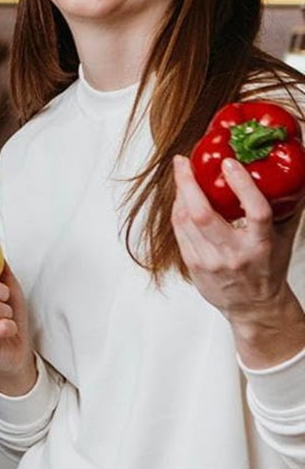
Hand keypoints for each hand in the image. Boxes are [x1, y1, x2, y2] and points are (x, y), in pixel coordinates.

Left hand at [171, 153, 300, 322]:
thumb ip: (284, 209)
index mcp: (261, 245)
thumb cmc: (267, 269)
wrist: (252, 306)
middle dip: (188, 184)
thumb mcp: (282, 239)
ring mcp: (210, 261)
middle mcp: (234, 253)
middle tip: (183, 162)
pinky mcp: (193, 265)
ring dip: (179, 193)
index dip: (242, 185)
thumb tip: (290, 175)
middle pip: (203, 215)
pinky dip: (177, 210)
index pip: (255, 212)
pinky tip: (181, 197)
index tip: (230, 163)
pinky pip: (179, 231)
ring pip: (185, 221)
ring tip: (182, 174)